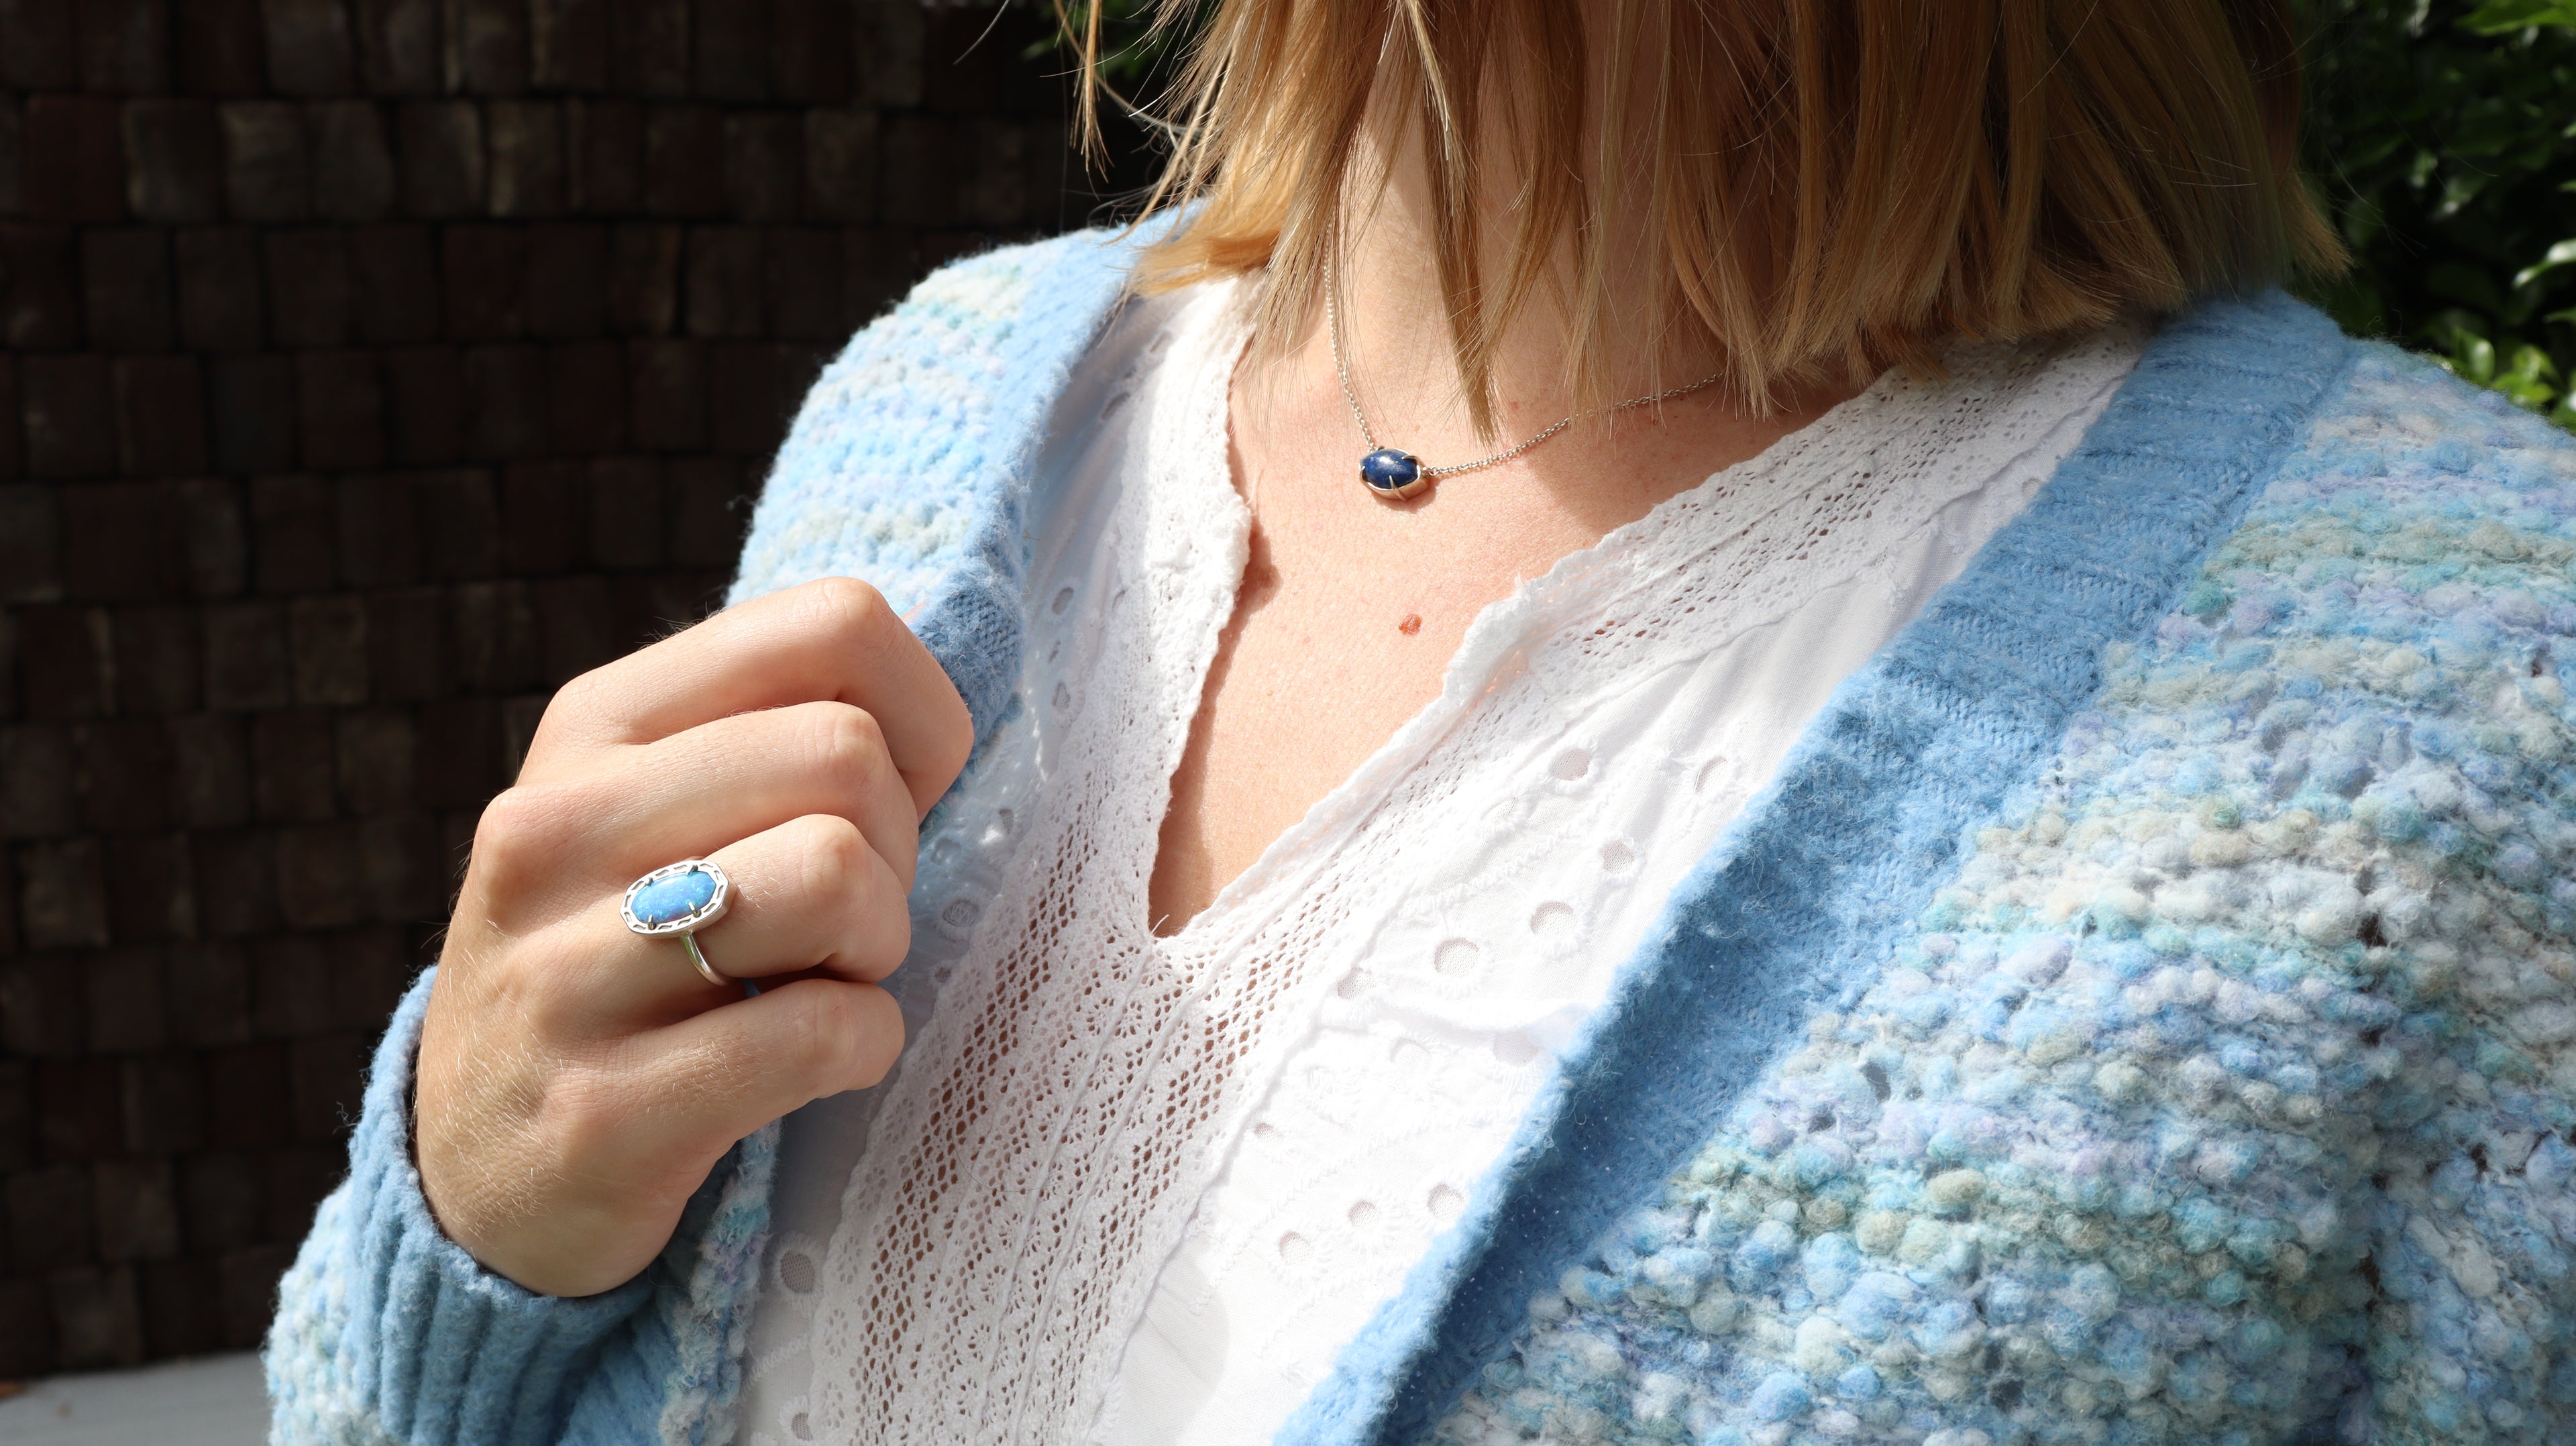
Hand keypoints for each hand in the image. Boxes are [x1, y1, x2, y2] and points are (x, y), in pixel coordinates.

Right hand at [413, 579, 971, 1296]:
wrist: (478, 1171)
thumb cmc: (630, 962)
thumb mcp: (662, 814)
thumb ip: (779, 734)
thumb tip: (934, 722)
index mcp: (593, 726)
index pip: (833, 622)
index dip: (919, 718)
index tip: (895, 799)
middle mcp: (554, 827)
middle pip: (847, 753)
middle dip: (897, 849)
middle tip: (847, 923)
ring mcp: (560, 974)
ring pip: (836, 874)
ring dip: (878, 946)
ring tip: (824, 982)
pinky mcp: (601, 1112)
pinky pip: (822, 1033)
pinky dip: (865, 1048)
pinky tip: (814, 1066)